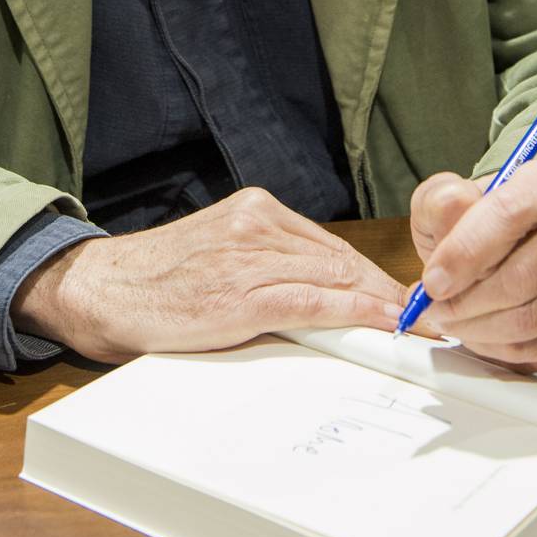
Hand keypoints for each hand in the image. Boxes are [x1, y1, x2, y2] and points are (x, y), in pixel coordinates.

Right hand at [10, 186, 417, 362]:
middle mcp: (257, 223)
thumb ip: (273, 265)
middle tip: (432, 316)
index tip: (409, 299)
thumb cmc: (163, 280)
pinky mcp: (238, 293)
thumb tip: (332, 295)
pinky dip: (351, 311)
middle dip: (389, 292)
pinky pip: (308, 300)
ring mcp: (247, 256)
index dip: (377, 277)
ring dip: (380, 305)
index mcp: (256, 210)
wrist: (105, 289)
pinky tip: (379, 323)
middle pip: (342, 259)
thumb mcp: (223, 256)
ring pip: (332, 276)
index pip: (334, 246)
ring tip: (417, 326)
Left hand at [409, 159, 536, 372]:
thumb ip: (442, 200)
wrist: (527, 248)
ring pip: (533, 318)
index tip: (433, 282)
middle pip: (522, 277)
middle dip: (467, 303)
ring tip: (454, 323)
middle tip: (435, 311)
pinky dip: (505, 351)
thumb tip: (451, 210)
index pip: (510, 215)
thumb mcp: (452, 199)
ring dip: (481, 331)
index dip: (465, 253)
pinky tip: (483, 336)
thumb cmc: (486, 223)